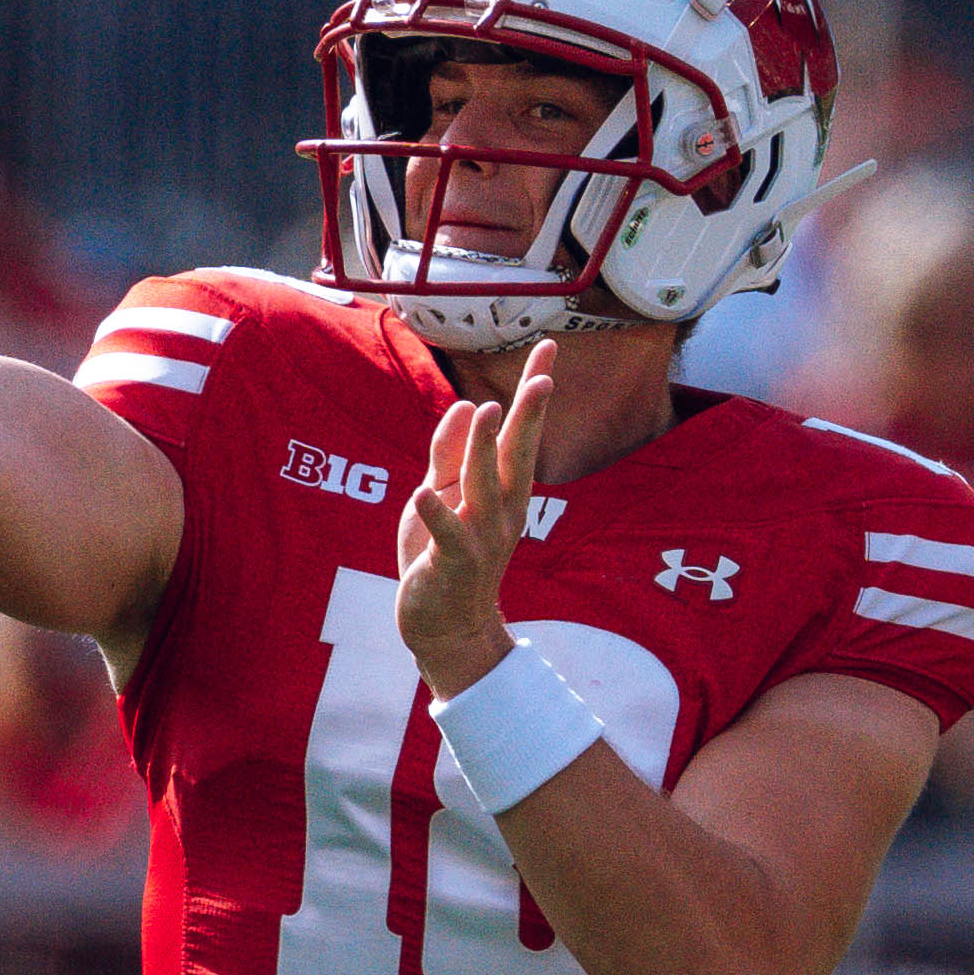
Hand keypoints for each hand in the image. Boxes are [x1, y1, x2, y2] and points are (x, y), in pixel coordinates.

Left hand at [390, 342, 554, 693]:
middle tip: (544, 378)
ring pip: (483, 487)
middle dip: (529, 417)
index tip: (550, 347)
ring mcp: (480, 538)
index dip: (534, 391)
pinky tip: (424, 494)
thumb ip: (449, 453)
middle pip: (516, 455)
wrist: (445, 626)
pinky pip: (445, 535)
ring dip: (483, 450)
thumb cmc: (443, 556)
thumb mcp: (443, 495)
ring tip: (485, 412)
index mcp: (501, 489)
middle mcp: (501, 509)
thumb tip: (464, 405)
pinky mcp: (452, 564)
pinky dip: (435, 515)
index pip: (520, 431)